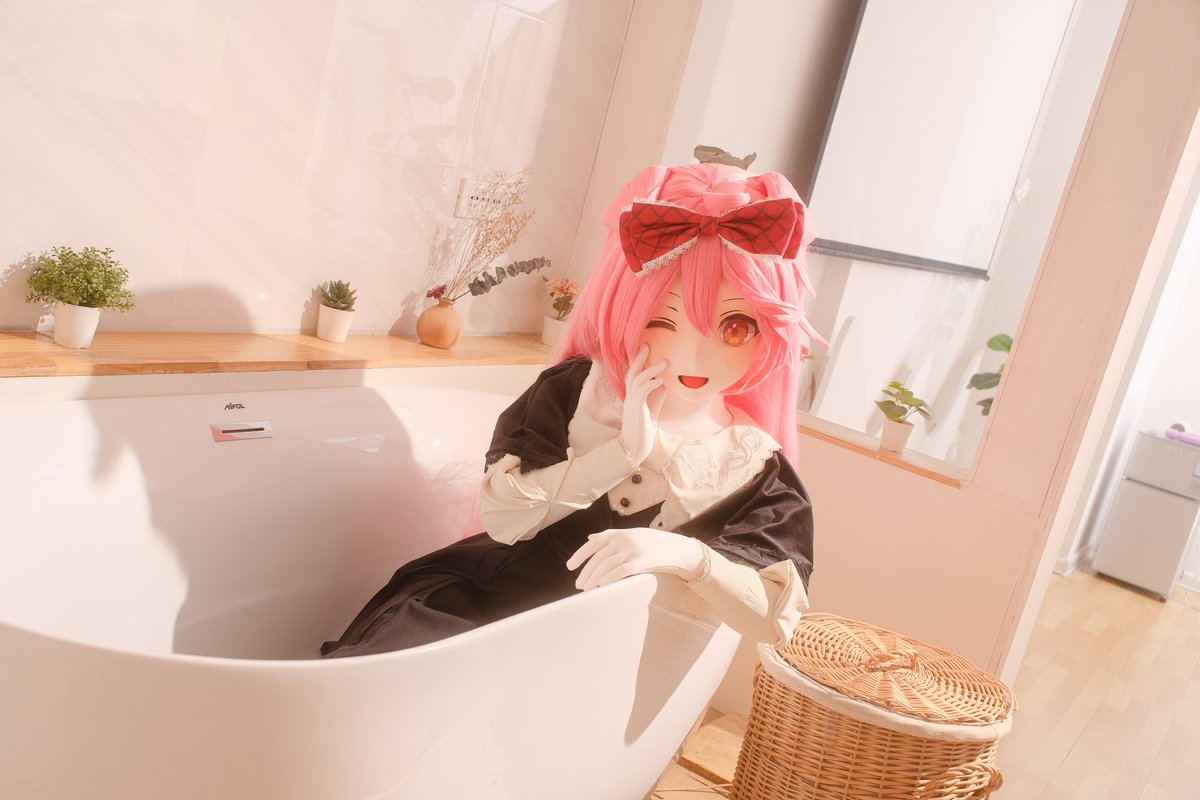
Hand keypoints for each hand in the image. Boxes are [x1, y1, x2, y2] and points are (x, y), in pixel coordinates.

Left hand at [566, 528, 705, 589]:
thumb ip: (610, 536)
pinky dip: (609, 579)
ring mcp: (631, 550)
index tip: (570, 567)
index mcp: (617, 533)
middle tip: (579, 585)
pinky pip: (620, 571)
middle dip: (586, 572)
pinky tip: (602, 585)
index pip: (592, 544)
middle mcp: (622, 540)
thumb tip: (591, 537)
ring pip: (606, 566)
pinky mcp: (640, 562)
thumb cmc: (649, 542)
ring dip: (594, 578)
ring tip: (588, 589)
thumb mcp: (629, 534)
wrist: (674, 547)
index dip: (579, 556)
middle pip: (597, 558)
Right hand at [619, 345, 665, 465]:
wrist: (635, 447)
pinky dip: (652, 384)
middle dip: (639, 358)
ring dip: (651, 370)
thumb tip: (665, 382)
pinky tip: (661, 380)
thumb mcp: (653, 409)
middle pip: (631, 372)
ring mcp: (632, 402)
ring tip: (664, 362)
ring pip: (637, 380)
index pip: (633, 374)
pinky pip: (642, 392)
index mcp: (632, 395)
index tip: (646, 349)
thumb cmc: (643, 429)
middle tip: (647, 345)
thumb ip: (657, 396)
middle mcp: (629, 396)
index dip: (638, 361)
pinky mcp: (637, 409)